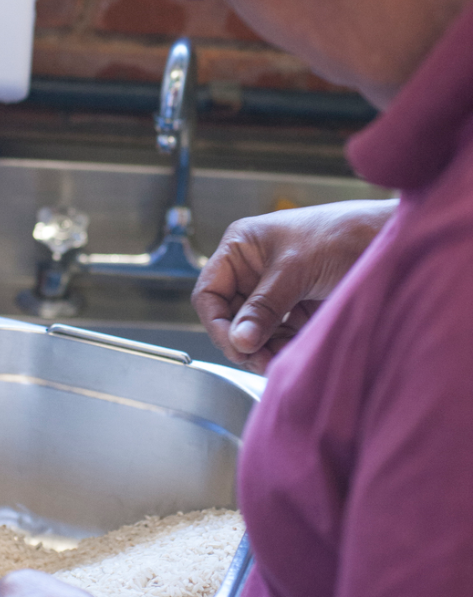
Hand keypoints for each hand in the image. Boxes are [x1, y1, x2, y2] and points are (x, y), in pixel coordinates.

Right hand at [192, 199, 396, 373]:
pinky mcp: (298, 304)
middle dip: (244, 341)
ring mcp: (276, 287)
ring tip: (277, 362)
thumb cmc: (340, 234)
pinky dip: (282, 348)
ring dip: (263, 349)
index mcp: (241, 247)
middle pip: (231, 316)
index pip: (210, 293)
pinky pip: (279, 334)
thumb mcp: (295, 270)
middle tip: (260, 360)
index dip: (217, 323)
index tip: (236, 345)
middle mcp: (253, 268)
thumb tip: (239, 341)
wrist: (386, 237)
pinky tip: (290, 356)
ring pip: (255, 329)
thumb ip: (264, 307)